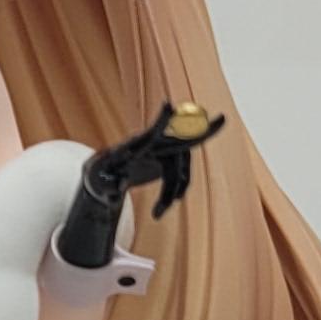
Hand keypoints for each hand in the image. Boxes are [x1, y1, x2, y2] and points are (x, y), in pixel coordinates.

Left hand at [56, 101, 224, 267]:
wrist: (102, 178)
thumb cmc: (98, 177)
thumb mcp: (98, 183)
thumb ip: (108, 186)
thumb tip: (119, 189)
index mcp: (136, 146)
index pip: (153, 133)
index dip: (161, 122)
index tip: (168, 104)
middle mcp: (154, 146)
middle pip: (182, 142)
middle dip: (204, 133)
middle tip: (223, 119)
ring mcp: (162, 154)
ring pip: (180, 172)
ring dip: (173, 193)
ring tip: (156, 214)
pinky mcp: (166, 164)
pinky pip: (178, 180)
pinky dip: (172, 194)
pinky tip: (159, 211)